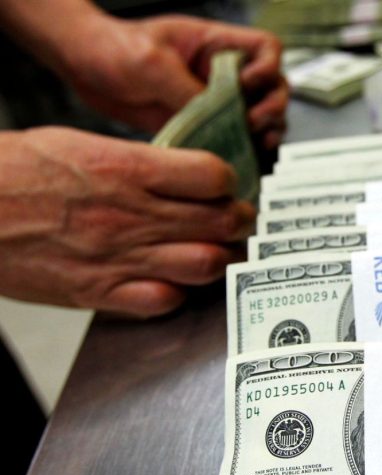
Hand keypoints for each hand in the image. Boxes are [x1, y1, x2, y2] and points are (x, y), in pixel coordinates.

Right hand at [0, 127, 255, 316]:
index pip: (212, 176)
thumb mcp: (84, 146)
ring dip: (219, 257)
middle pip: (220, 222)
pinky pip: (163, 301)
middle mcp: (130, 214)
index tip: (226, 186)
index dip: (228, 181)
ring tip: (217, 250)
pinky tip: (174, 280)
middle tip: (238, 219)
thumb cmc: (16, 172)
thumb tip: (185, 175)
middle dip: (238, 220)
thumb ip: (141, 163)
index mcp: (126, 169)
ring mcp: (117, 257)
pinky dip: (178, 293)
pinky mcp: (98, 292)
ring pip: (204, 264)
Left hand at [58, 12, 287, 148]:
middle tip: (254, 123)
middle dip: (272, 107)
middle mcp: (221, 73)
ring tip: (256, 143)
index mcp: (216, 45)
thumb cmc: (112, 46)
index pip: (266, 49)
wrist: (82, 66)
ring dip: (265, 132)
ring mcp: (213, 101)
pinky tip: (237, 158)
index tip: (248, 84)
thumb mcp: (151, 63)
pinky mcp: (200, 125)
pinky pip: (231, 139)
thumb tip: (213, 116)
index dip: (267, 68)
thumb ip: (185, 90)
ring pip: (259, 117)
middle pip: (272, 88)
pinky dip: (241, 150)